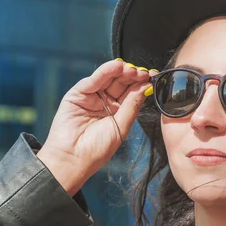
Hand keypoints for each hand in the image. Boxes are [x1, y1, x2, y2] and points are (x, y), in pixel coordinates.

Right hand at [37, 59, 154, 193]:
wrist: (73, 159)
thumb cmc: (96, 150)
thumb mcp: (120, 126)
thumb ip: (132, 105)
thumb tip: (145, 87)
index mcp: (117, 113)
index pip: (131, 93)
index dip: (141, 84)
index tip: (152, 77)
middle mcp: (104, 103)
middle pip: (121, 83)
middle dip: (132, 76)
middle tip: (142, 73)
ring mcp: (91, 97)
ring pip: (108, 79)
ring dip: (121, 71)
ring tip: (131, 69)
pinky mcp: (77, 94)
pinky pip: (93, 80)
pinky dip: (105, 72)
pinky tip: (116, 66)